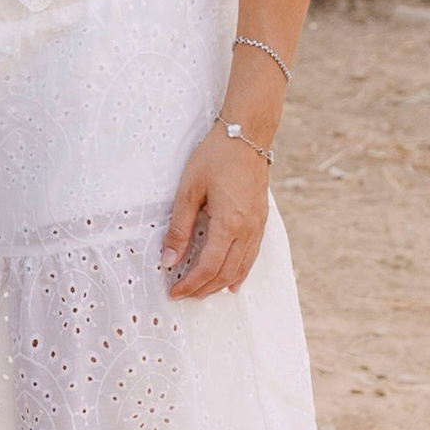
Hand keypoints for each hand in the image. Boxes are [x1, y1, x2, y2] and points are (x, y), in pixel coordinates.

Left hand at [161, 126, 270, 297]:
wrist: (246, 135)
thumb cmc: (215, 158)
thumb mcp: (188, 191)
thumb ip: (179, 228)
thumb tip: (168, 260)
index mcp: (229, 223)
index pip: (208, 266)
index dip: (190, 283)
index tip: (174, 291)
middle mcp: (247, 230)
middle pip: (225, 272)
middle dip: (204, 288)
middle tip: (184, 294)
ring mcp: (258, 226)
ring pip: (241, 267)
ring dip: (221, 283)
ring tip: (202, 292)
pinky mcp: (261, 220)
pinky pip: (252, 255)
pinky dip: (240, 272)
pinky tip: (233, 281)